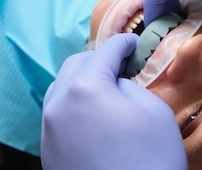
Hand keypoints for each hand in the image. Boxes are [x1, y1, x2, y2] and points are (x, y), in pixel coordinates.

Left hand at [41, 34, 186, 169]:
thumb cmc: (151, 159)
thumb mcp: (153, 110)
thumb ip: (129, 85)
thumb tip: (115, 82)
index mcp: (84, 88)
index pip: (104, 52)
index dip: (122, 44)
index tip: (132, 43)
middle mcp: (58, 105)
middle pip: (74, 67)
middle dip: (97, 60)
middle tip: (119, 64)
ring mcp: (48, 131)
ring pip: (60, 91)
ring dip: (81, 82)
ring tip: (103, 88)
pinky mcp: (48, 153)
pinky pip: (57, 117)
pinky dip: (73, 107)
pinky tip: (91, 115)